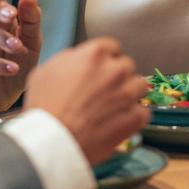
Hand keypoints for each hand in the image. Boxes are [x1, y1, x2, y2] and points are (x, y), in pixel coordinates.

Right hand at [24, 38, 150, 165]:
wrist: (51, 141)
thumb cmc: (44, 108)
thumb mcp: (46, 70)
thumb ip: (69, 59)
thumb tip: (79, 60)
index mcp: (94, 54)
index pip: (112, 47)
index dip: (105, 60)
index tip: (101, 70)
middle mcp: (115, 69)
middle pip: (126, 66)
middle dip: (117, 77)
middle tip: (103, 93)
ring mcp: (127, 93)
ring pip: (139, 86)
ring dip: (129, 95)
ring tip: (112, 109)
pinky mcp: (135, 117)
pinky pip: (143, 112)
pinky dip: (133, 118)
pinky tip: (117, 123)